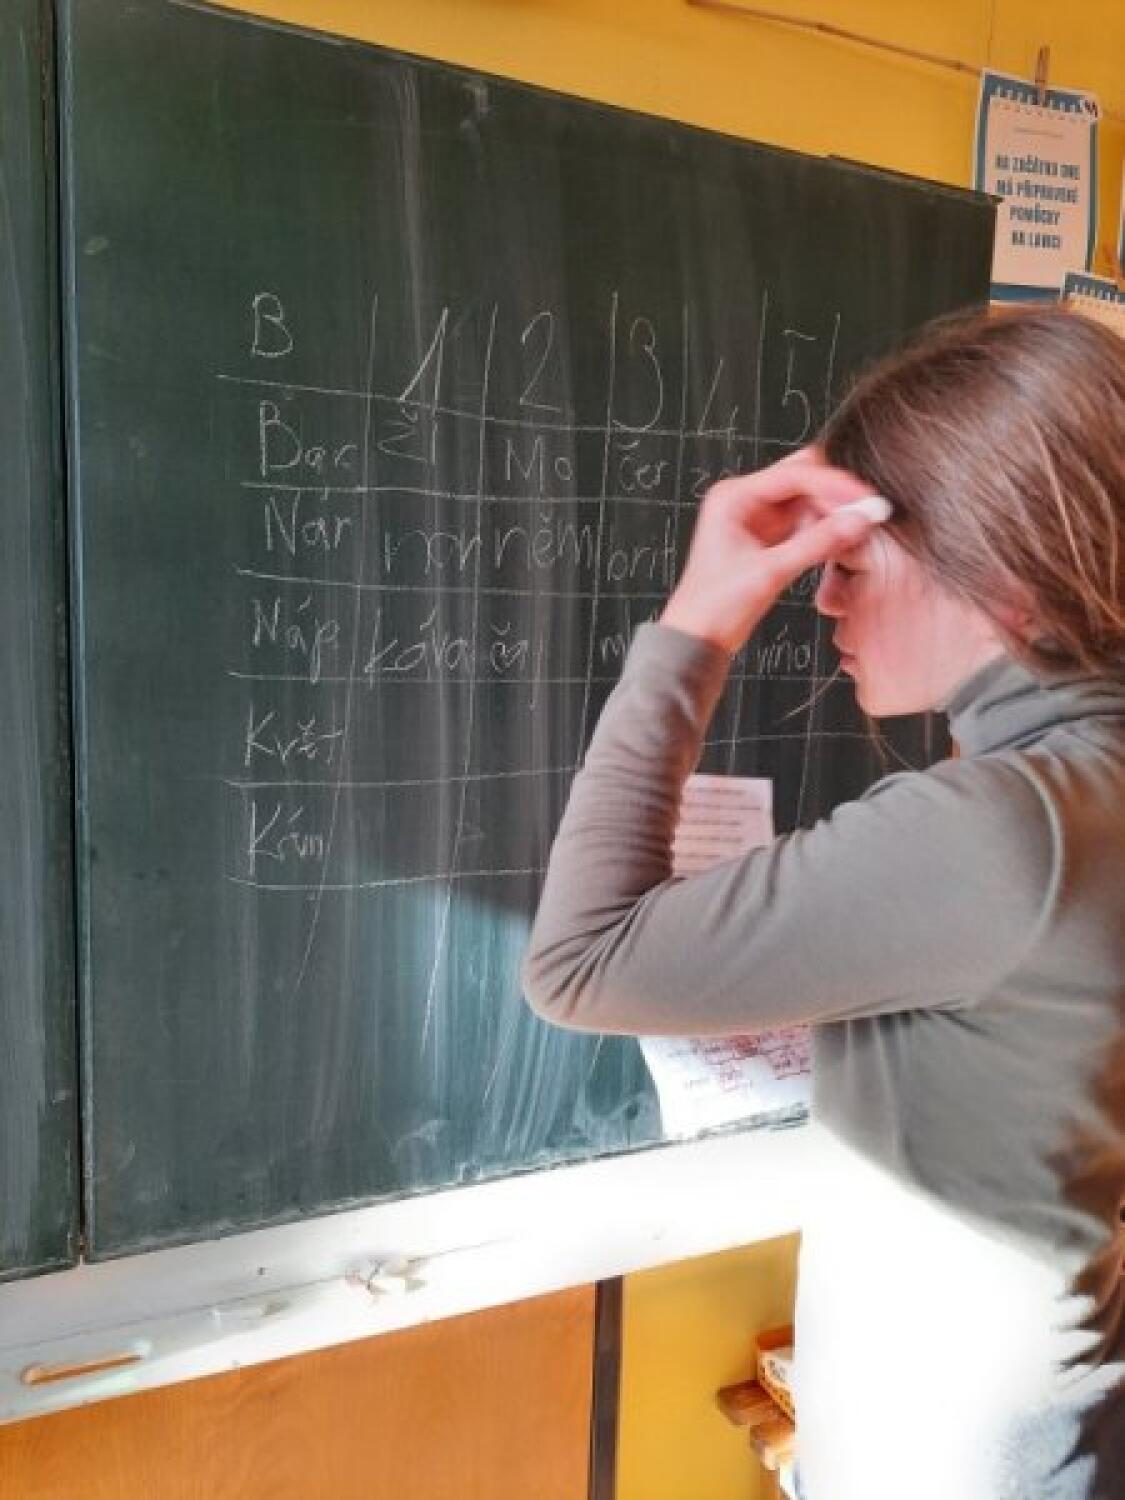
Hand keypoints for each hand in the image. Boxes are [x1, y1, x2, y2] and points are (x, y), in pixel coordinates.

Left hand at [660, 451, 886, 654]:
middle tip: (864, 511)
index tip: (865, 497)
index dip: (833, 483)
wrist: (699, 636)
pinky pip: (804, 521)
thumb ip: (818, 543)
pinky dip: (824, 528)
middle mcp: (744, 500)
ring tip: (858, 527)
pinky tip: (843, 538)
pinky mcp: (768, 537)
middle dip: (834, 493)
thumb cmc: (715, 604)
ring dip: (832, 511)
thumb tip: (859, 520)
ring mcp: (757, 517)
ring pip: (806, 499)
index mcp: (733, 497)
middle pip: (802, 478)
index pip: (794, 475)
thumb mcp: (770, 572)